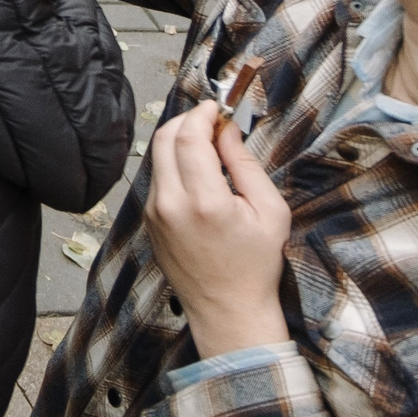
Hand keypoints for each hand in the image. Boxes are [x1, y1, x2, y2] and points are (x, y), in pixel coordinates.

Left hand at [145, 103, 294, 359]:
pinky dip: (174, 162)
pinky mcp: (149, 219)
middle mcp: (170, 203)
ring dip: (179, 139)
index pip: (189, 136)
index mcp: (204, 201)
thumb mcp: (269, 211)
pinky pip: (157, 177)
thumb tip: (227, 128)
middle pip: (163, 137)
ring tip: (209, 143)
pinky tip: (199, 170)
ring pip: (156, 155)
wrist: (228, 309)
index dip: (202, 113)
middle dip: (187, 119)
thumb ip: (244, 164)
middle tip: (212, 119)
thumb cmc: (257, 263)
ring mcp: (154, 212)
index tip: (218, 107)